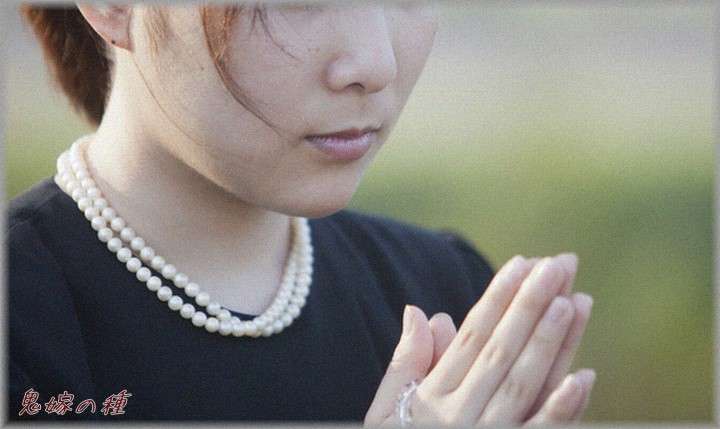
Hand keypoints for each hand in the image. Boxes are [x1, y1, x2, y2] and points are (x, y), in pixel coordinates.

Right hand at [364, 254, 594, 426]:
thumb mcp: (386, 414)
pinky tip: (585, 378)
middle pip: (502, 351)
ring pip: (525, 385)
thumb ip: (405, 364)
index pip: (472, 336)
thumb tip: (420, 312)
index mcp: (433, 397)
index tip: (523, 262)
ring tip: (576, 301)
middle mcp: (461, 415)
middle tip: (560, 265)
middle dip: (532, 305)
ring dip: (552, 344)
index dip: (499, 298)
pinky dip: (561, 410)